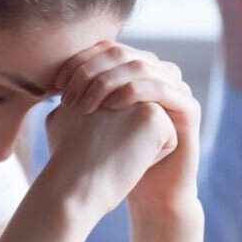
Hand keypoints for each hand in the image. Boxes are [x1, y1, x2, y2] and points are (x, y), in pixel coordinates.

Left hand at [43, 41, 200, 217]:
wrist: (146, 192)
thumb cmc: (113, 160)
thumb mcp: (89, 124)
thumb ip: (77, 97)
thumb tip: (51, 79)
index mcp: (135, 70)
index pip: (105, 48)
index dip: (79, 61)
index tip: (56, 84)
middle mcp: (158, 72)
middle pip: (121, 53)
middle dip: (89, 71)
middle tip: (69, 96)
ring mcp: (176, 88)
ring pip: (140, 66)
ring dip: (107, 82)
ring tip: (84, 106)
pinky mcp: (189, 107)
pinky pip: (161, 88)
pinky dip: (133, 92)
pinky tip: (111, 107)